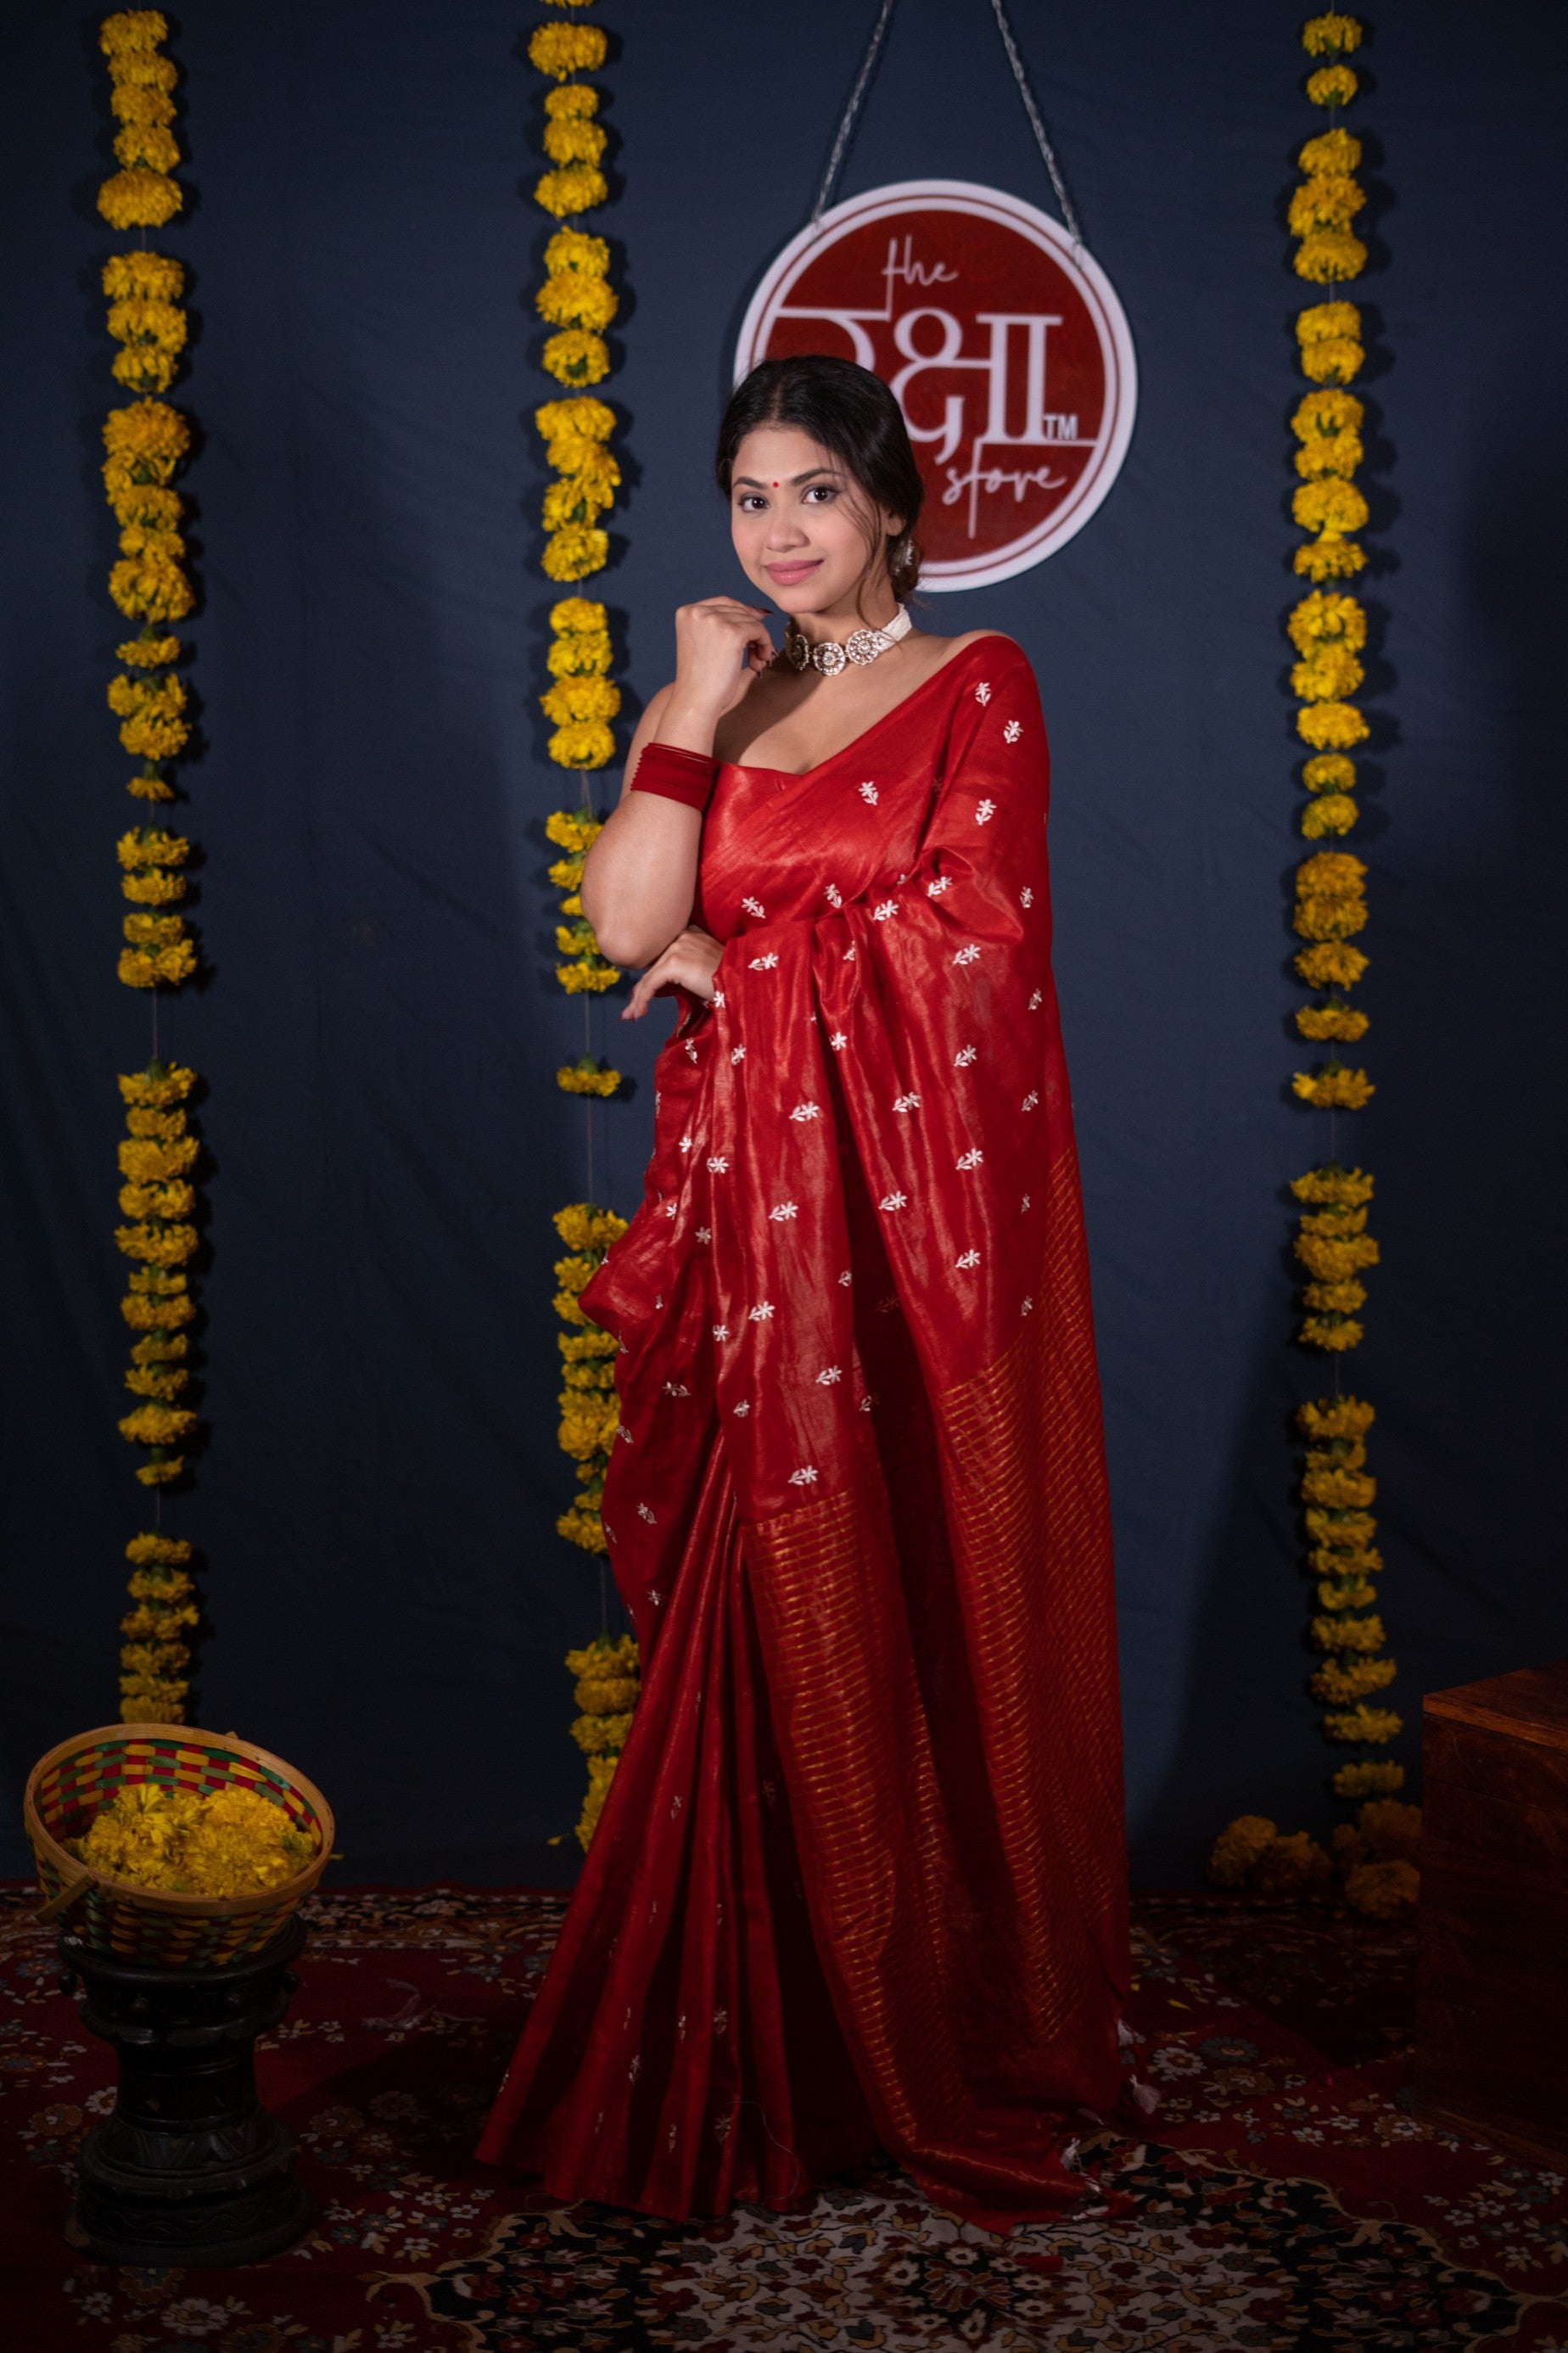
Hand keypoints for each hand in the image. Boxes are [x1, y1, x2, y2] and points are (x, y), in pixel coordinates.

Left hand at [621, 926, 723, 1021]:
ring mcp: (677, 947)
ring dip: (638, 998)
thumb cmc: (731, 980)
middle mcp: (682, 935)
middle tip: (631, 1011)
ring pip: (649, 976)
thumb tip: (661, 986)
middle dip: (641, 990)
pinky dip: (642, 999)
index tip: (640, 996)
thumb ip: (686, 969)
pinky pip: (651, 983)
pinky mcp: (674, 962)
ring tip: (631, 1015)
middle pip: (653, 966)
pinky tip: (639, 1012)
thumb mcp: (706, 968)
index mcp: (690, 933)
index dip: (650, 977)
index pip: (662, 956)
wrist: (745, 983)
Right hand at [663, 598, 774, 746]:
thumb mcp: (704, 643)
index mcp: (687, 612)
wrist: (695, 702)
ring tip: (755, 663)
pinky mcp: (732, 633)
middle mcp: (698, 611)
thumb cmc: (701, 680)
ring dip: (758, 642)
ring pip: (751, 621)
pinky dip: (764, 645)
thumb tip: (759, 611)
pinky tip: (759, 662)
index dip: (742, 617)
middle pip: (739, 610)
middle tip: (755, 656)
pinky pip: (759, 630)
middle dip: (750, 632)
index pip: (724, 603)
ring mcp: (714, 620)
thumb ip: (722, 624)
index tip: (752, 636)